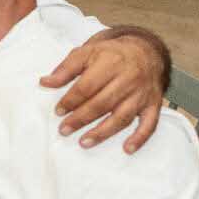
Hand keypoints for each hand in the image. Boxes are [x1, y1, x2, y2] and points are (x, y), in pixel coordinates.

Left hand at [40, 30, 165, 151]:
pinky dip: (140, 138)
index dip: (71, 100)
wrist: (145, 49)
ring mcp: (142, 93)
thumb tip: (44, 82)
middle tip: (64, 130)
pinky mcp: (153, 104)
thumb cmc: (111, 53)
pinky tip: (127, 149)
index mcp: (111, 64)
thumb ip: (66, 68)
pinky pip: (150, 123)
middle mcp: (129, 79)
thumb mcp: (87, 51)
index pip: (88, 86)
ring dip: (103, 132)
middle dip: (81, 119)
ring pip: (123, 116)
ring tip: (84, 142)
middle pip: (103, 103)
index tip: (58, 111)